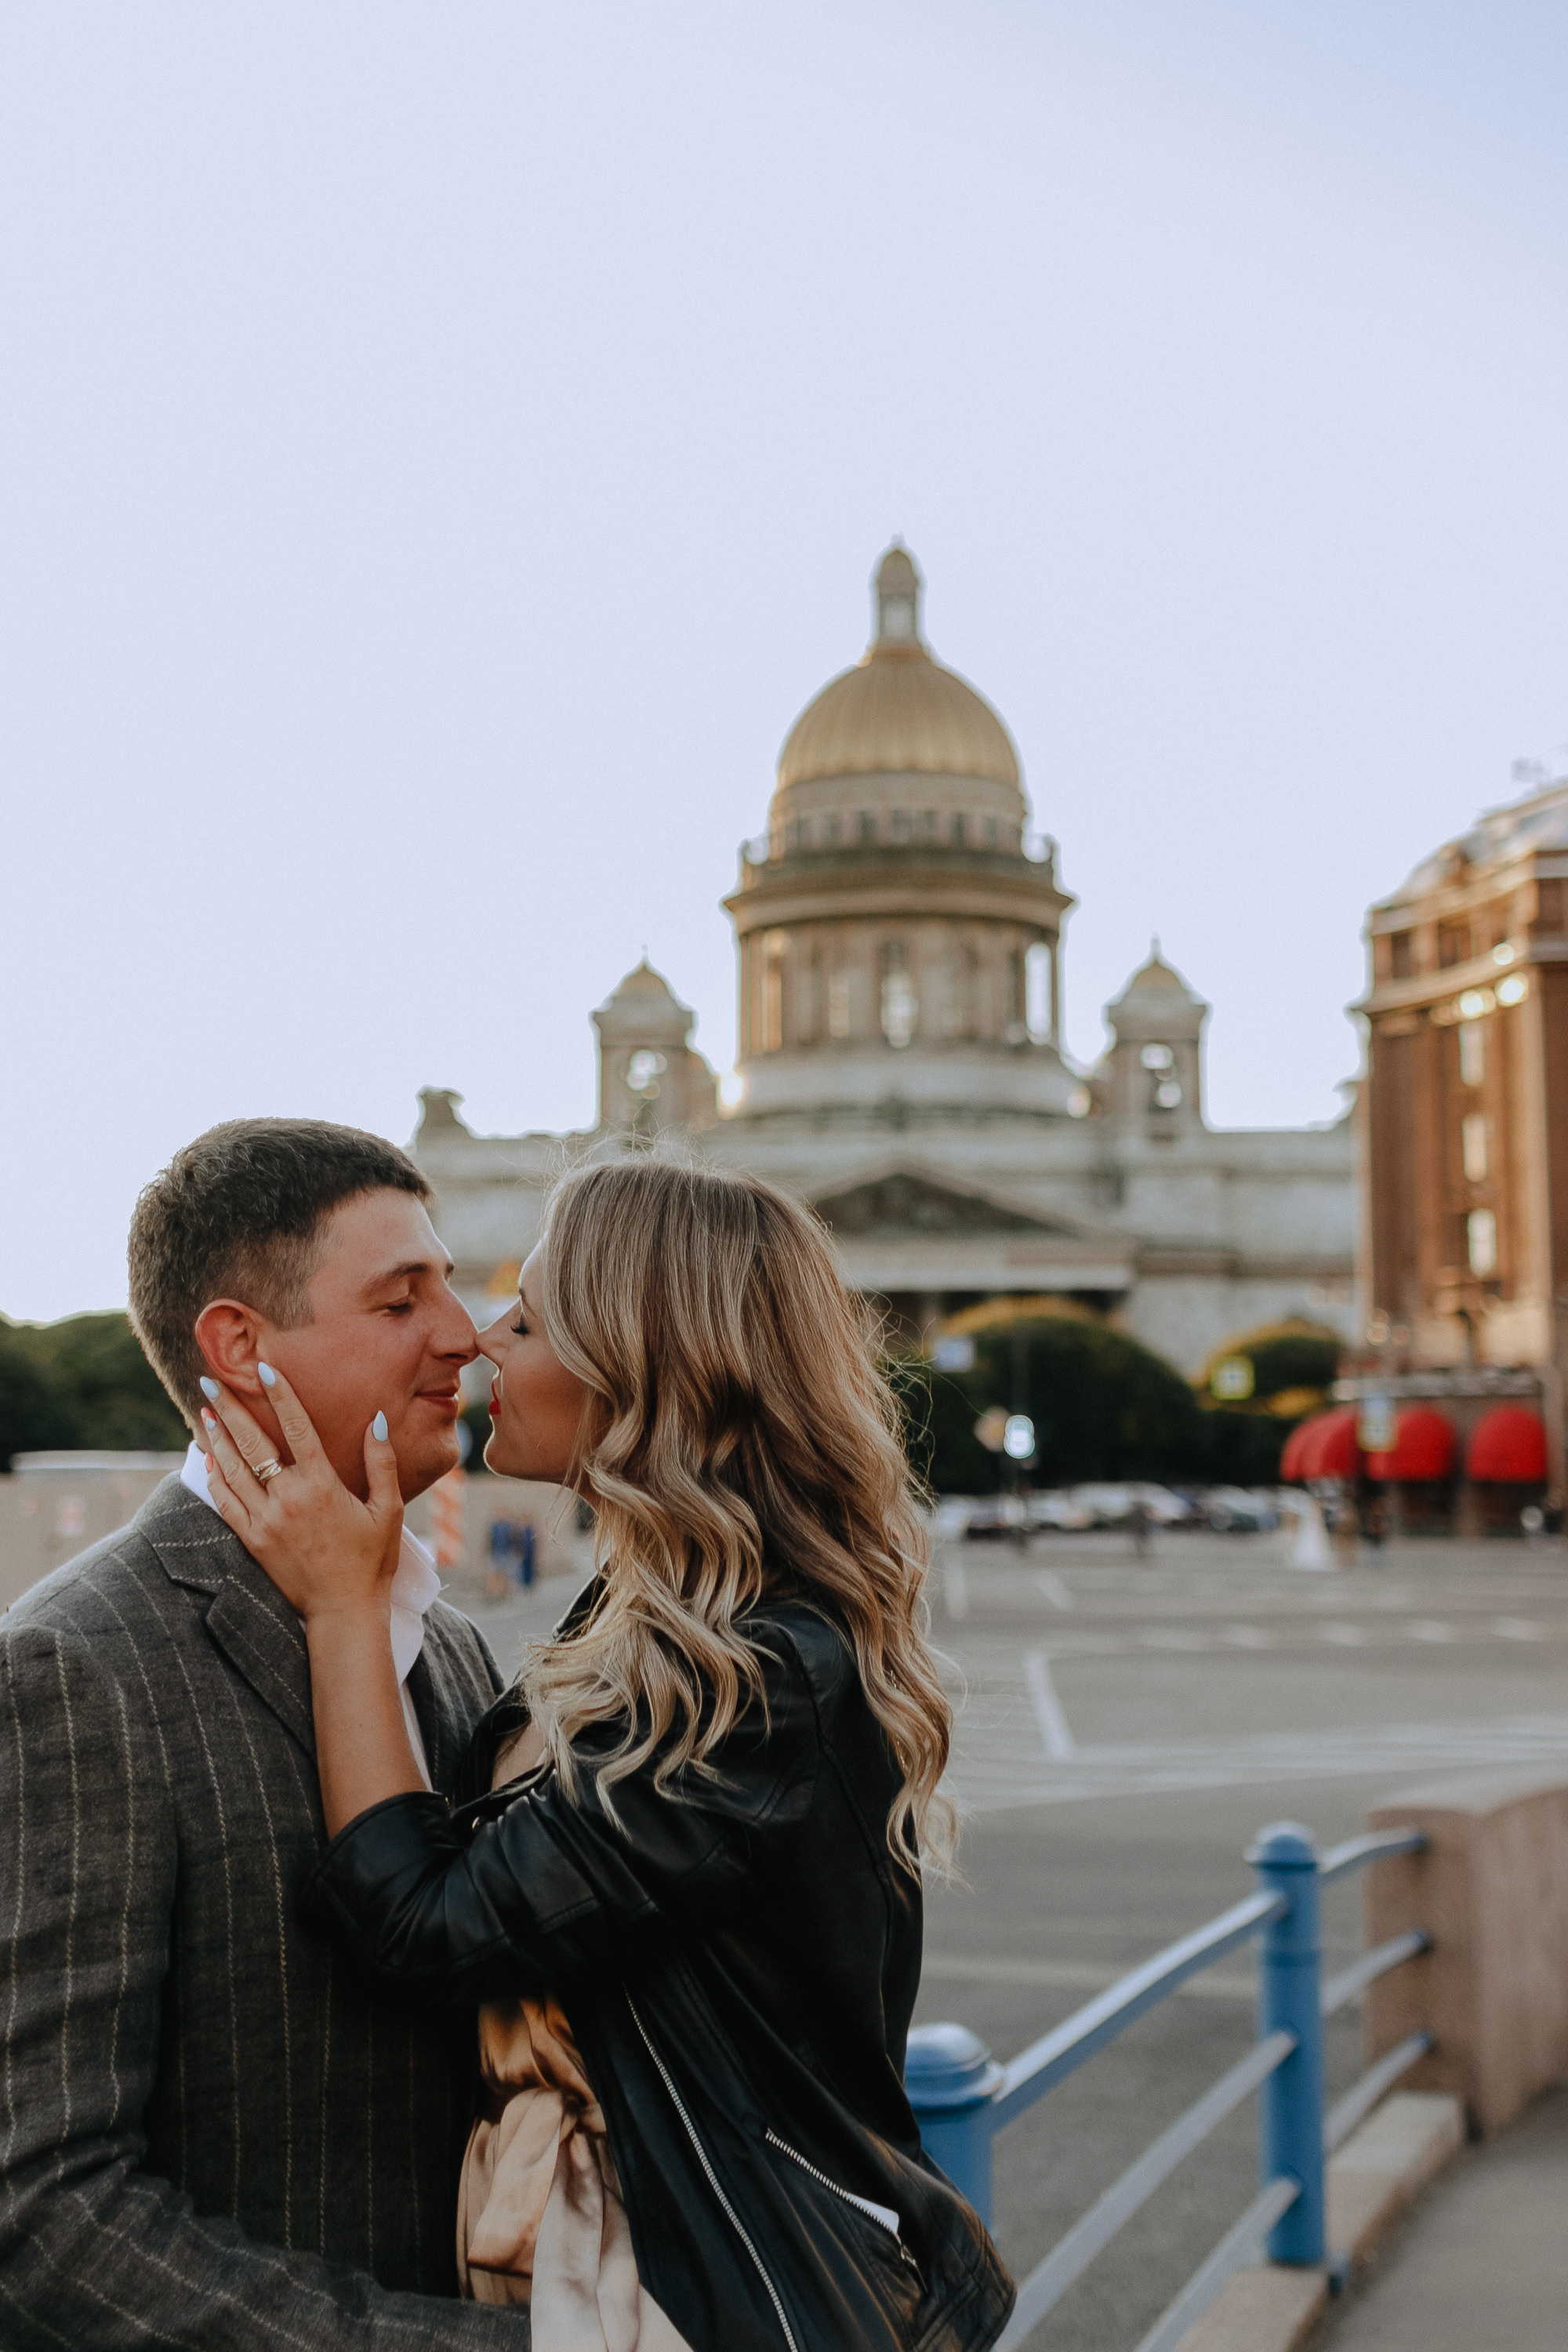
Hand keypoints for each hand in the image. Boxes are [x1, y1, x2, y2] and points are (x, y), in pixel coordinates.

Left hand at [200, 1365, 403, 1623]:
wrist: (344, 1612)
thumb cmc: (372, 1560)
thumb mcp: (389, 1509)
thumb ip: (382, 1463)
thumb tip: (377, 1420)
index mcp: (323, 1486)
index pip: (297, 1428)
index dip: (280, 1395)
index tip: (264, 1369)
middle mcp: (289, 1499)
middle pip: (253, 1442)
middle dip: (230, 1408)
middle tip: (209, 1381)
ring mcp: (266, 1521)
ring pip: (232, 1470)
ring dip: (216, 1437)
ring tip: (204, 1410)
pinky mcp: (252, 1541)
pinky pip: (226, 1502)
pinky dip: (215, 1477)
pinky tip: (208, 1458)